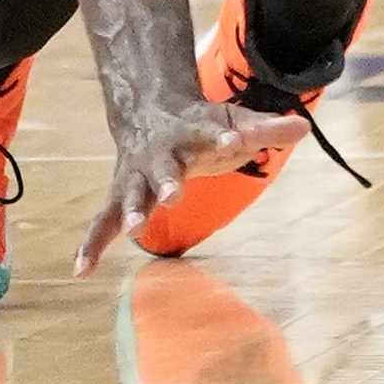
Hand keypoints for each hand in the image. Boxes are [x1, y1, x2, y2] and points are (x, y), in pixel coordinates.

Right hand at [72, 100, 310, 273]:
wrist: (150, 112)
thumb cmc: (201, 124)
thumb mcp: (235, 120)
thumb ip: (266, 128)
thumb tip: (302, 129)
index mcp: (193, 133)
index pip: (211, 132)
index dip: (223, 136)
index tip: (235, 139)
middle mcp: (161, 155)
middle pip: (164, 168)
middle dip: (169, 181)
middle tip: (176, 195)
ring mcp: (137, 176)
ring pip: (131, 194)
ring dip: (133, 211)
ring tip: (135, 230)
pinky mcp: (120, 196)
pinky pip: (102, 223)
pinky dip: (90, 245)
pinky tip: (81, 271)